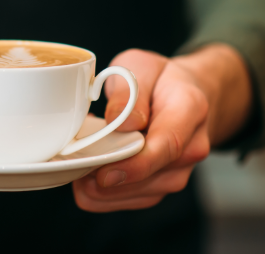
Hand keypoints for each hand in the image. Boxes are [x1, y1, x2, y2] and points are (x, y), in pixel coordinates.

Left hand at [72, 45, 251, 211]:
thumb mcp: (140, 66)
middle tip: (72, 163)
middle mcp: (192, 146)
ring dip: (103, 188)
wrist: (185, 94)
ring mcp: (179, 170)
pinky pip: (132, 200)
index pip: (168, 145)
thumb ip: (129, 90)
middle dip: (108, 178)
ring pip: (138, 195)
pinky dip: (104, 194)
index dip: (136, 164)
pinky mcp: (162, 184)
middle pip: (151, 177)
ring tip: (76, 163)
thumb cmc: (159, 79)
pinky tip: (85, 175)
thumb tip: (120, 122)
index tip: (104, 174)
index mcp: (190, 109)